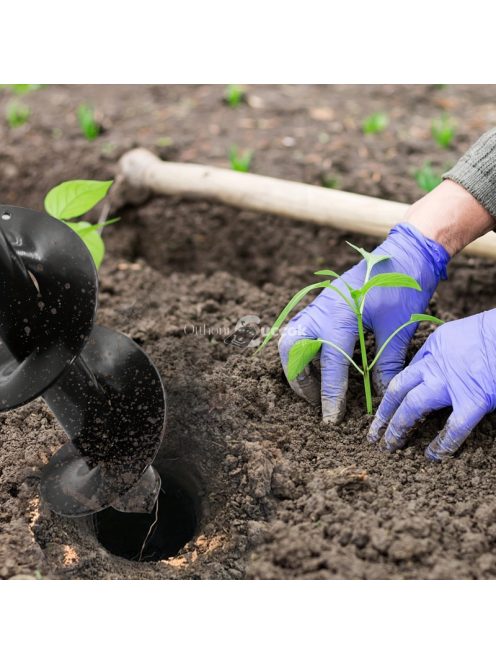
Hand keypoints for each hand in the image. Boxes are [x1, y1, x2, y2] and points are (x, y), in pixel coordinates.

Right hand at [278, 223, 448, 422]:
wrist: (405, 252)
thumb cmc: (404, 287)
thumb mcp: (398, 329)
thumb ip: (386, 363)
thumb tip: (381, 395)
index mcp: (340, 315)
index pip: (330, 364)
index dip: (331, 394)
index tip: (331, 418)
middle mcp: (321, 310)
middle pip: (291, 349)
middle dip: (299, 379)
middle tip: (316, 400)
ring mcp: (319, 305)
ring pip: (291, 339)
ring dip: (297, 365)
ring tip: (314, 387)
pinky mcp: (323, 304)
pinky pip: (302, 330)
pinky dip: (304, 351)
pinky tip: (320, 365)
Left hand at [367, 310, 495, 459]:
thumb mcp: (463, 333)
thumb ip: (448, 352)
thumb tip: (446, 369)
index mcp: (435, 345)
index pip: (408, 372)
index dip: (396, 392)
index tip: (388, 406)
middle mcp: (436, 364)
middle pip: (399, 389)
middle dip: (384, 412)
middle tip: (374, 432)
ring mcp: (451, 384)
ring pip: (413, 407)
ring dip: (398, 427)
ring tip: (390, 445)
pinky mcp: (473, 401)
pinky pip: (453, 428)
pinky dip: (442, 444)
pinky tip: (432, 456)